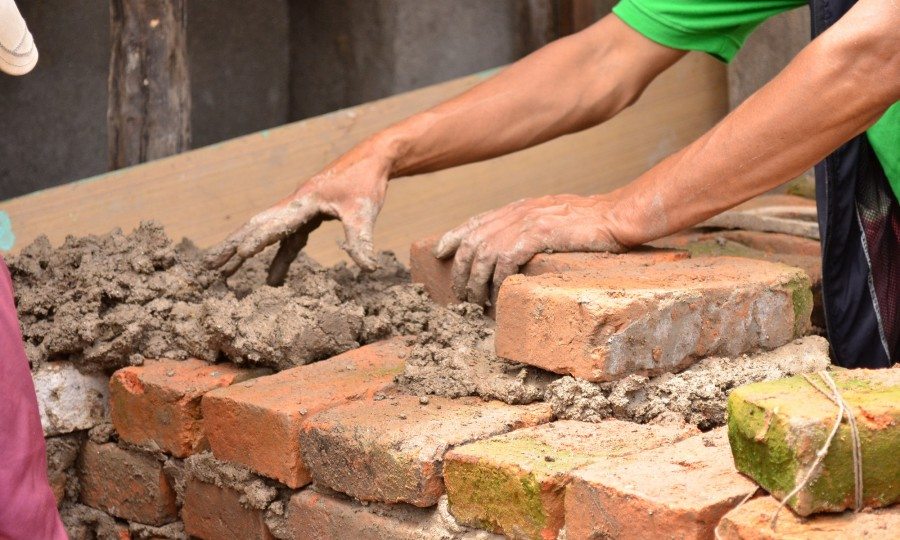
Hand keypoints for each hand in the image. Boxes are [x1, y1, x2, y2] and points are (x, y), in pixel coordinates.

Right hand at [206, 144, 390, 284]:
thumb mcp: (365, 211)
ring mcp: (298, 211)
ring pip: (266, 234)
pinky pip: (286, 241)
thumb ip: (361, 241)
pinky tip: (272, 280)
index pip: (277, 223)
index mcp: (304, 201)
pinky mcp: (307, 217)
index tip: (240, 254)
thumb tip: (368, 269)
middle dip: (232, 246)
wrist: (372, 159)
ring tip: (224, 274)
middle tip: (209, 266)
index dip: (259, 239)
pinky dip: (277, 259)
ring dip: (245, 253)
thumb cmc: (366, 182)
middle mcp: (294, 204)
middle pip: (257, 227)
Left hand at [434, 194, 624, 304]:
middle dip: (461, 270)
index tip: (439, 252)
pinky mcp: (539, 234)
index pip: (476, 221)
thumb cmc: (592, 222)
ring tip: (474, 302)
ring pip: (484, 253)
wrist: (618, 215)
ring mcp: (527, 222)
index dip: (453, 236)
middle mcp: (518, 212)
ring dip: (475, 282)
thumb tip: (518, 249)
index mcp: (519, 208)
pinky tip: (498, 296)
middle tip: (460, 295)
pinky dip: (498, 281)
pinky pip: (506, 260)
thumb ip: (533, 227)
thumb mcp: (554, 217)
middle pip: (473, 241)